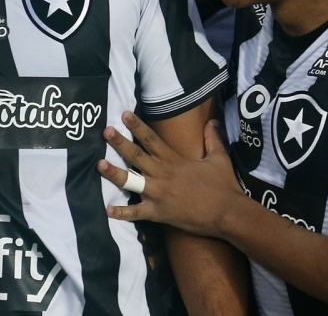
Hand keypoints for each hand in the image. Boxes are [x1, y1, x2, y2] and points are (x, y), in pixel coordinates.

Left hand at [97, 111, 245, 237]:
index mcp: (174, 160)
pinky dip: (122, 213)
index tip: (124, 114)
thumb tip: (212, 121)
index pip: (152, 139)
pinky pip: (137, 213)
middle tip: (105, 132)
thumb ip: (212, 139)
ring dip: (115, 174)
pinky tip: (108, 210)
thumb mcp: (219, 159)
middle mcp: (163, 174)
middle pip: (137, 156)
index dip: (138, 126)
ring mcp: (159, 194)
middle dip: (120, 143)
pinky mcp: (159, 213)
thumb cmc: (224, 186)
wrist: (228, 213)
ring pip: (132, 181)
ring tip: (99, 164)